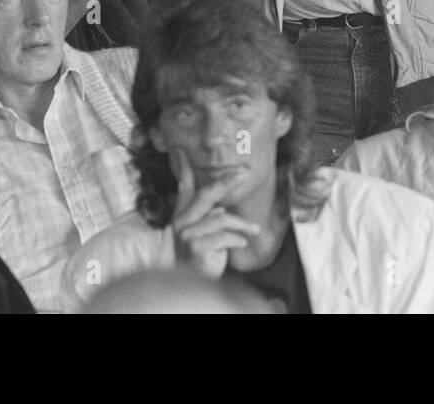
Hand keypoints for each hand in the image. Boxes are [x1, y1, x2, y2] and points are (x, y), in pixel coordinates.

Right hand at [169, 149, 259, 279]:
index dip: (182, 168)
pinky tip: (242, 244)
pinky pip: (224, 235)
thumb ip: (211, 218)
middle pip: (206, 194)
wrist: (197, 285)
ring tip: (254, 231)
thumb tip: (222, 208)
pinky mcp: (196, 247)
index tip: (180, 149)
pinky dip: (237, 239)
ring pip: (222, 217)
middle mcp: (180, 223)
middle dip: (227, 181)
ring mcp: (186, 235)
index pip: (183, 188)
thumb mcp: (206, 235)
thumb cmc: (204, 259)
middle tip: (244, 173)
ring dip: (241, 224)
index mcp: (181, 217)